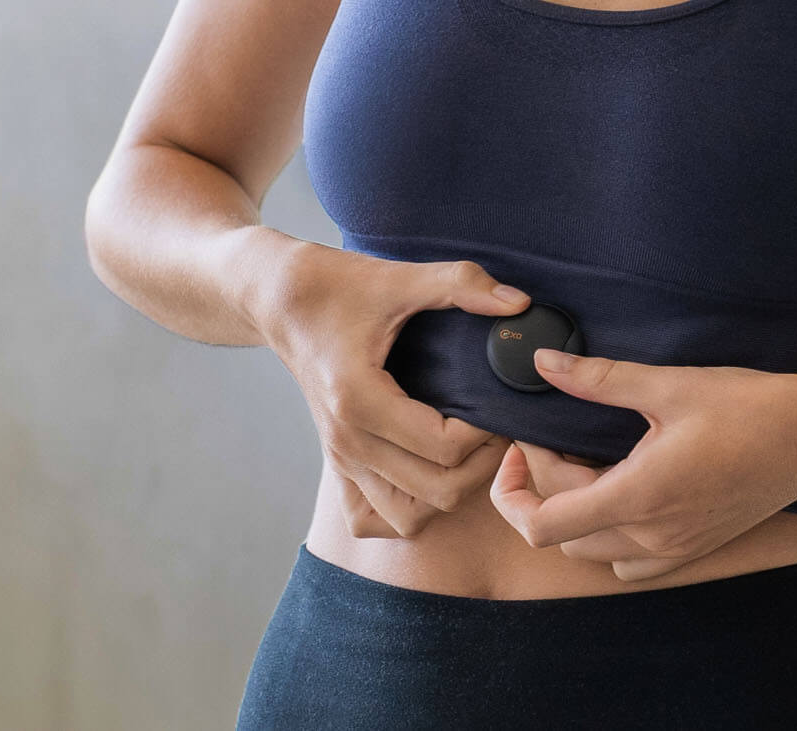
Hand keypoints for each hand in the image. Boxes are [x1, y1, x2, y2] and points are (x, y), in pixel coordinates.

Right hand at [251, 240, 532, 538]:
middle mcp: (347, 441)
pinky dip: (407, 508)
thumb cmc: (335, 286)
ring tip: (469, 448)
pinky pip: (373, 518)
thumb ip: (459, 284)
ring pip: (409, 517)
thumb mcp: (397, 277)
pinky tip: (427, 469)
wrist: (278, 300)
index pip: (444, 447)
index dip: (486, 430)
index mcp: (359, 399)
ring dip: (450, 491)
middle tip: (496, 424)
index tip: (496, 400)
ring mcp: (340, 457)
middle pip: (438, 491)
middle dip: (482, 464)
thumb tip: (518, 303)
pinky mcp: (337, 462)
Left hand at [489, 350, 796, 580]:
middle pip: (561, 536)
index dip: (512, 489)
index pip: (542, 524)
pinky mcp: (696, 548)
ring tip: (582, 461)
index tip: (519, 444)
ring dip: (572, 514)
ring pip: (594, 552)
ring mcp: (676, 549)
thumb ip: (597, 378)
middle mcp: (653, 536)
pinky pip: (632, 561)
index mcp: (638, 498)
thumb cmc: (749, 408)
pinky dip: (608, 533)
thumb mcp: (667, 385)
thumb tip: (543, 363)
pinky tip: (619, 488)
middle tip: (548, 439)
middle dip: (540, 489)